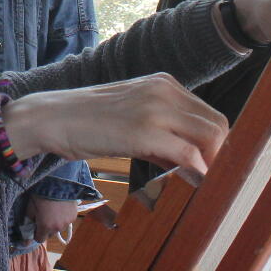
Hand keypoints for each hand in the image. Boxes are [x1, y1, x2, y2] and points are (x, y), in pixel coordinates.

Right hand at [4, 74, 228, 174]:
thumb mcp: (131, 117)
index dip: (216, 145)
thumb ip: (163, 135)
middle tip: (210, 182)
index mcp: (163, 83)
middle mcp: (164, 90)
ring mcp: (155, 108)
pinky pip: (188, 154)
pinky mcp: (144, 131)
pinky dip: (196, 173)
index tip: (211, 168)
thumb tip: (191, 164)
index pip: (209, 114)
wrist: (50, 118)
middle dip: (219, 157)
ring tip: (199, 186)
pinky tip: (189, 186)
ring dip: (211, 166)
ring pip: (210, 138)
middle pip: (217, 125)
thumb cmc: (86, 122)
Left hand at [26, 196, 79, 241]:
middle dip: (45, 228)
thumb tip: (27, 231)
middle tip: (43, 216)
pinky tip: (60, 208)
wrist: (57, 182)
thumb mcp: (30, 207)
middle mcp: (57, 227)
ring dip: (55, 223)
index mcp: (45, 226)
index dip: (36, 234)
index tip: (34, 227)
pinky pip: (66, 221)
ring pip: (59, 228)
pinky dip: (63, 217)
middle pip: (50, 234)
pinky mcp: (74, 216)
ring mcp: (67, 222)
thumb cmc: (41, 194)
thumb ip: (28, 221)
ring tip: (52, 211)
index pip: (40, 239)